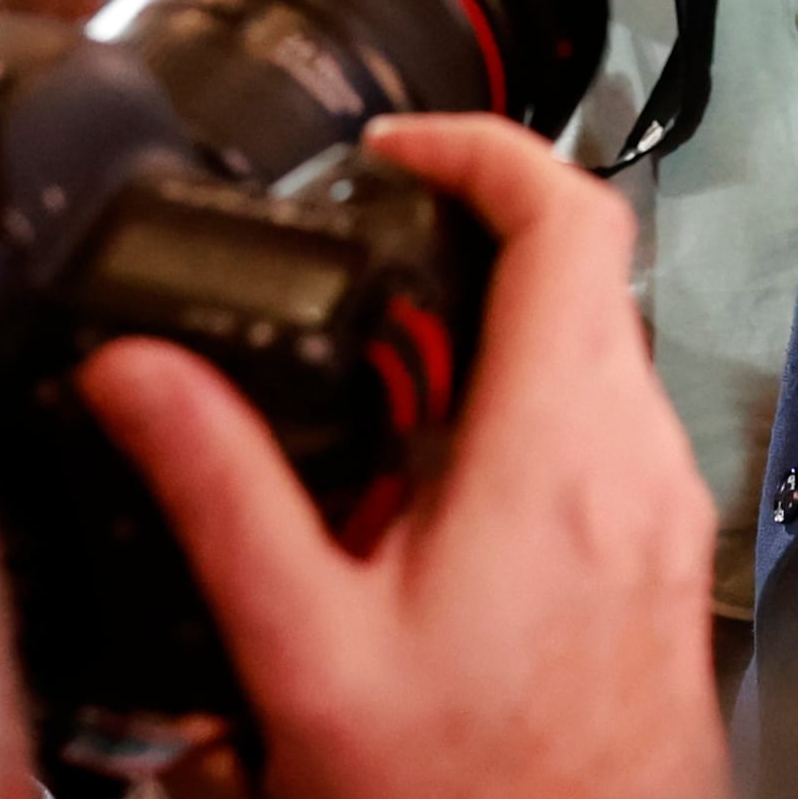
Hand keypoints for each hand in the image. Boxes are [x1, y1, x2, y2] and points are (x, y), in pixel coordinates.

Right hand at [80, 117, 728, 798]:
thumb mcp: (305, 653)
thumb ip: (219, 493)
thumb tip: (136, 373)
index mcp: (558, 456)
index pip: (568, 216)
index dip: (479, 144)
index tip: (397, 145)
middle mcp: (636, 468)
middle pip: (577, 272)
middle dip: (462, 242)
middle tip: (360, 261)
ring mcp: (661, 516)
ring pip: (594, 351)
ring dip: (489, 333)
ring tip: (380, 387)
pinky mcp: (659, 562)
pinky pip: (603, 432)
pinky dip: (521, 412)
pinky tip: (434, 495)